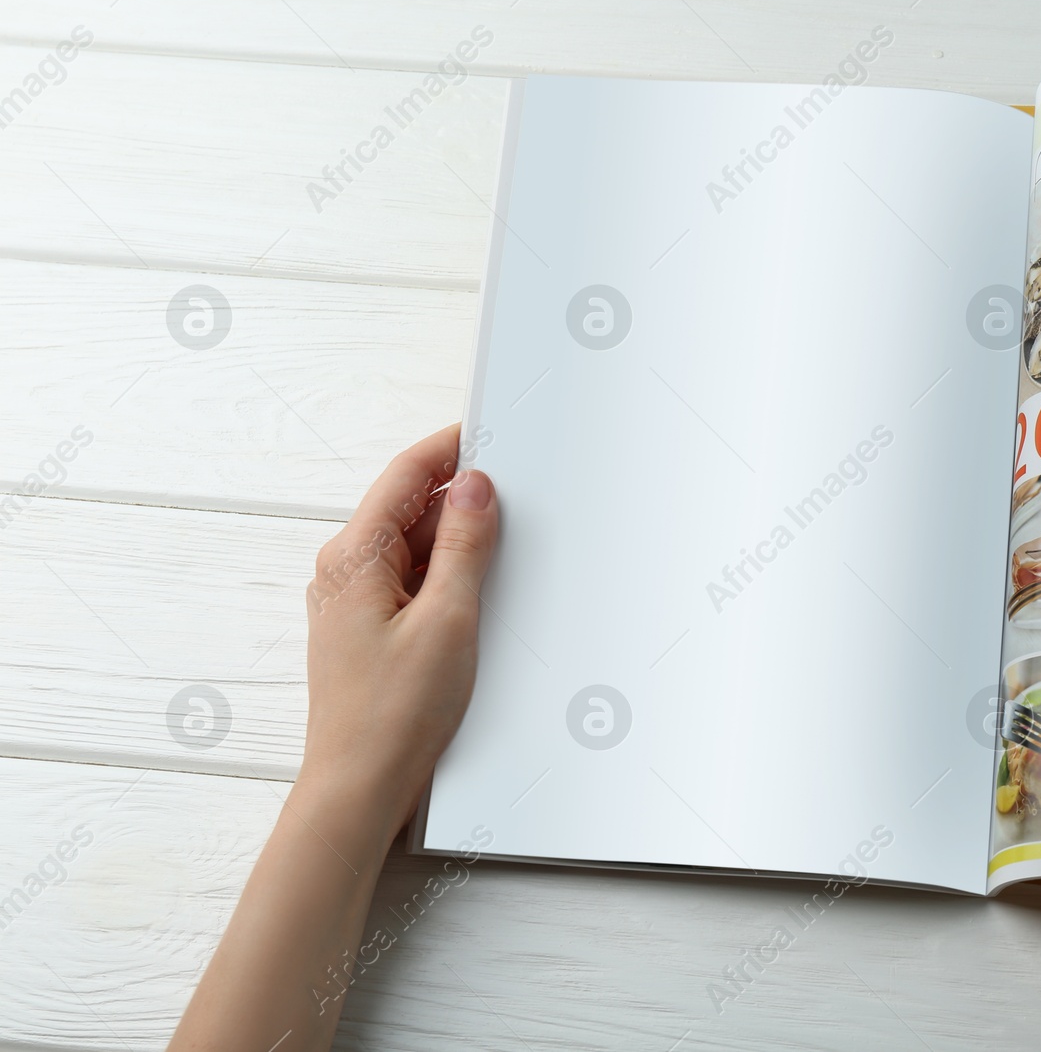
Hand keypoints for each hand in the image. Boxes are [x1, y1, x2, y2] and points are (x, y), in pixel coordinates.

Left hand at [301, 424, 498, 840]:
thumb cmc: (393, 716)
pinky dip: (446, 576)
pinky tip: (478, 593)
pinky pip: (412, 581)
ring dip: (456, 543)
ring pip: (414, 546)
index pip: (406, 474)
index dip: (452, 447)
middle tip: (516, 498)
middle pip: (410, 507)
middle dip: (462, 499)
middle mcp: (345, 572)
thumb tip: (475, 487)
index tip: (492, 432)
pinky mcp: (370, 629)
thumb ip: (463, 545)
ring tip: (501, 556)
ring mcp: (354, 601)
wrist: (358, 788)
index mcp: (354, 557)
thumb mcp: (448, 619)